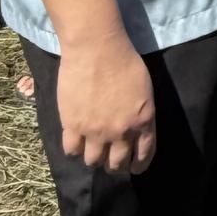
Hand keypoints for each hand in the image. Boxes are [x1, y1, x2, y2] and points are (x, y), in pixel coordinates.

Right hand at [56, 35, 155, 174]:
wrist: (96, 48)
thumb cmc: (124, 61)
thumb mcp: (145, 90)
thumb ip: (141, 114)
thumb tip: (135, 129)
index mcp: (143, 122)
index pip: (143, 155)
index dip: (138, 165)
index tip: (133, 167)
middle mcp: (121, 132)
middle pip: (117, 164)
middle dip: (114, 164)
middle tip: (109, 159)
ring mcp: (96, 131)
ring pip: (93, 161)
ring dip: (93, 157)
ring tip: (91, 148)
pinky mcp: (73, 125)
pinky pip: (72, 150)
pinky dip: (74, 148)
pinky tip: (75, 140)